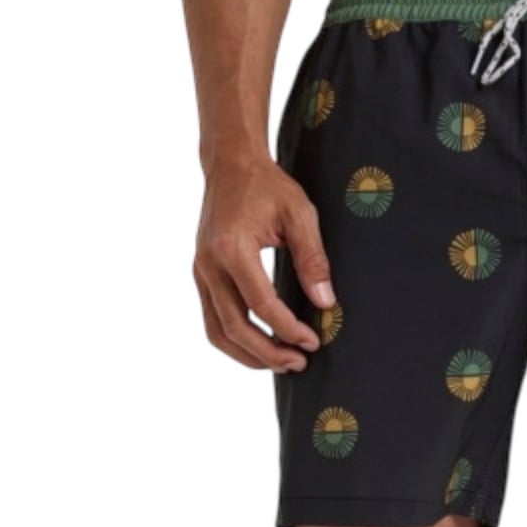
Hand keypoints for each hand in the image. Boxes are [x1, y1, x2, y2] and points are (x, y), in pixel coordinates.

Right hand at [193, 157, 335, 370]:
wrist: (231, 164)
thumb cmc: (267, 185)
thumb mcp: (299, 214)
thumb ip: (313, 259)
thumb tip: (326, 303)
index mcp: (232, 248)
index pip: (262, 305)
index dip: (289, 329)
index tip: (313, 342)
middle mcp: (209, 264)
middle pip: (235, 327)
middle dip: (269, 353)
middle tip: (300, 363)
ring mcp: (201, 272)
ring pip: (217, 332)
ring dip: (249, 355)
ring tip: (281, 363)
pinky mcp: (202, 276)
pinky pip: (213, 320)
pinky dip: (235, 341)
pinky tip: (261, 347)